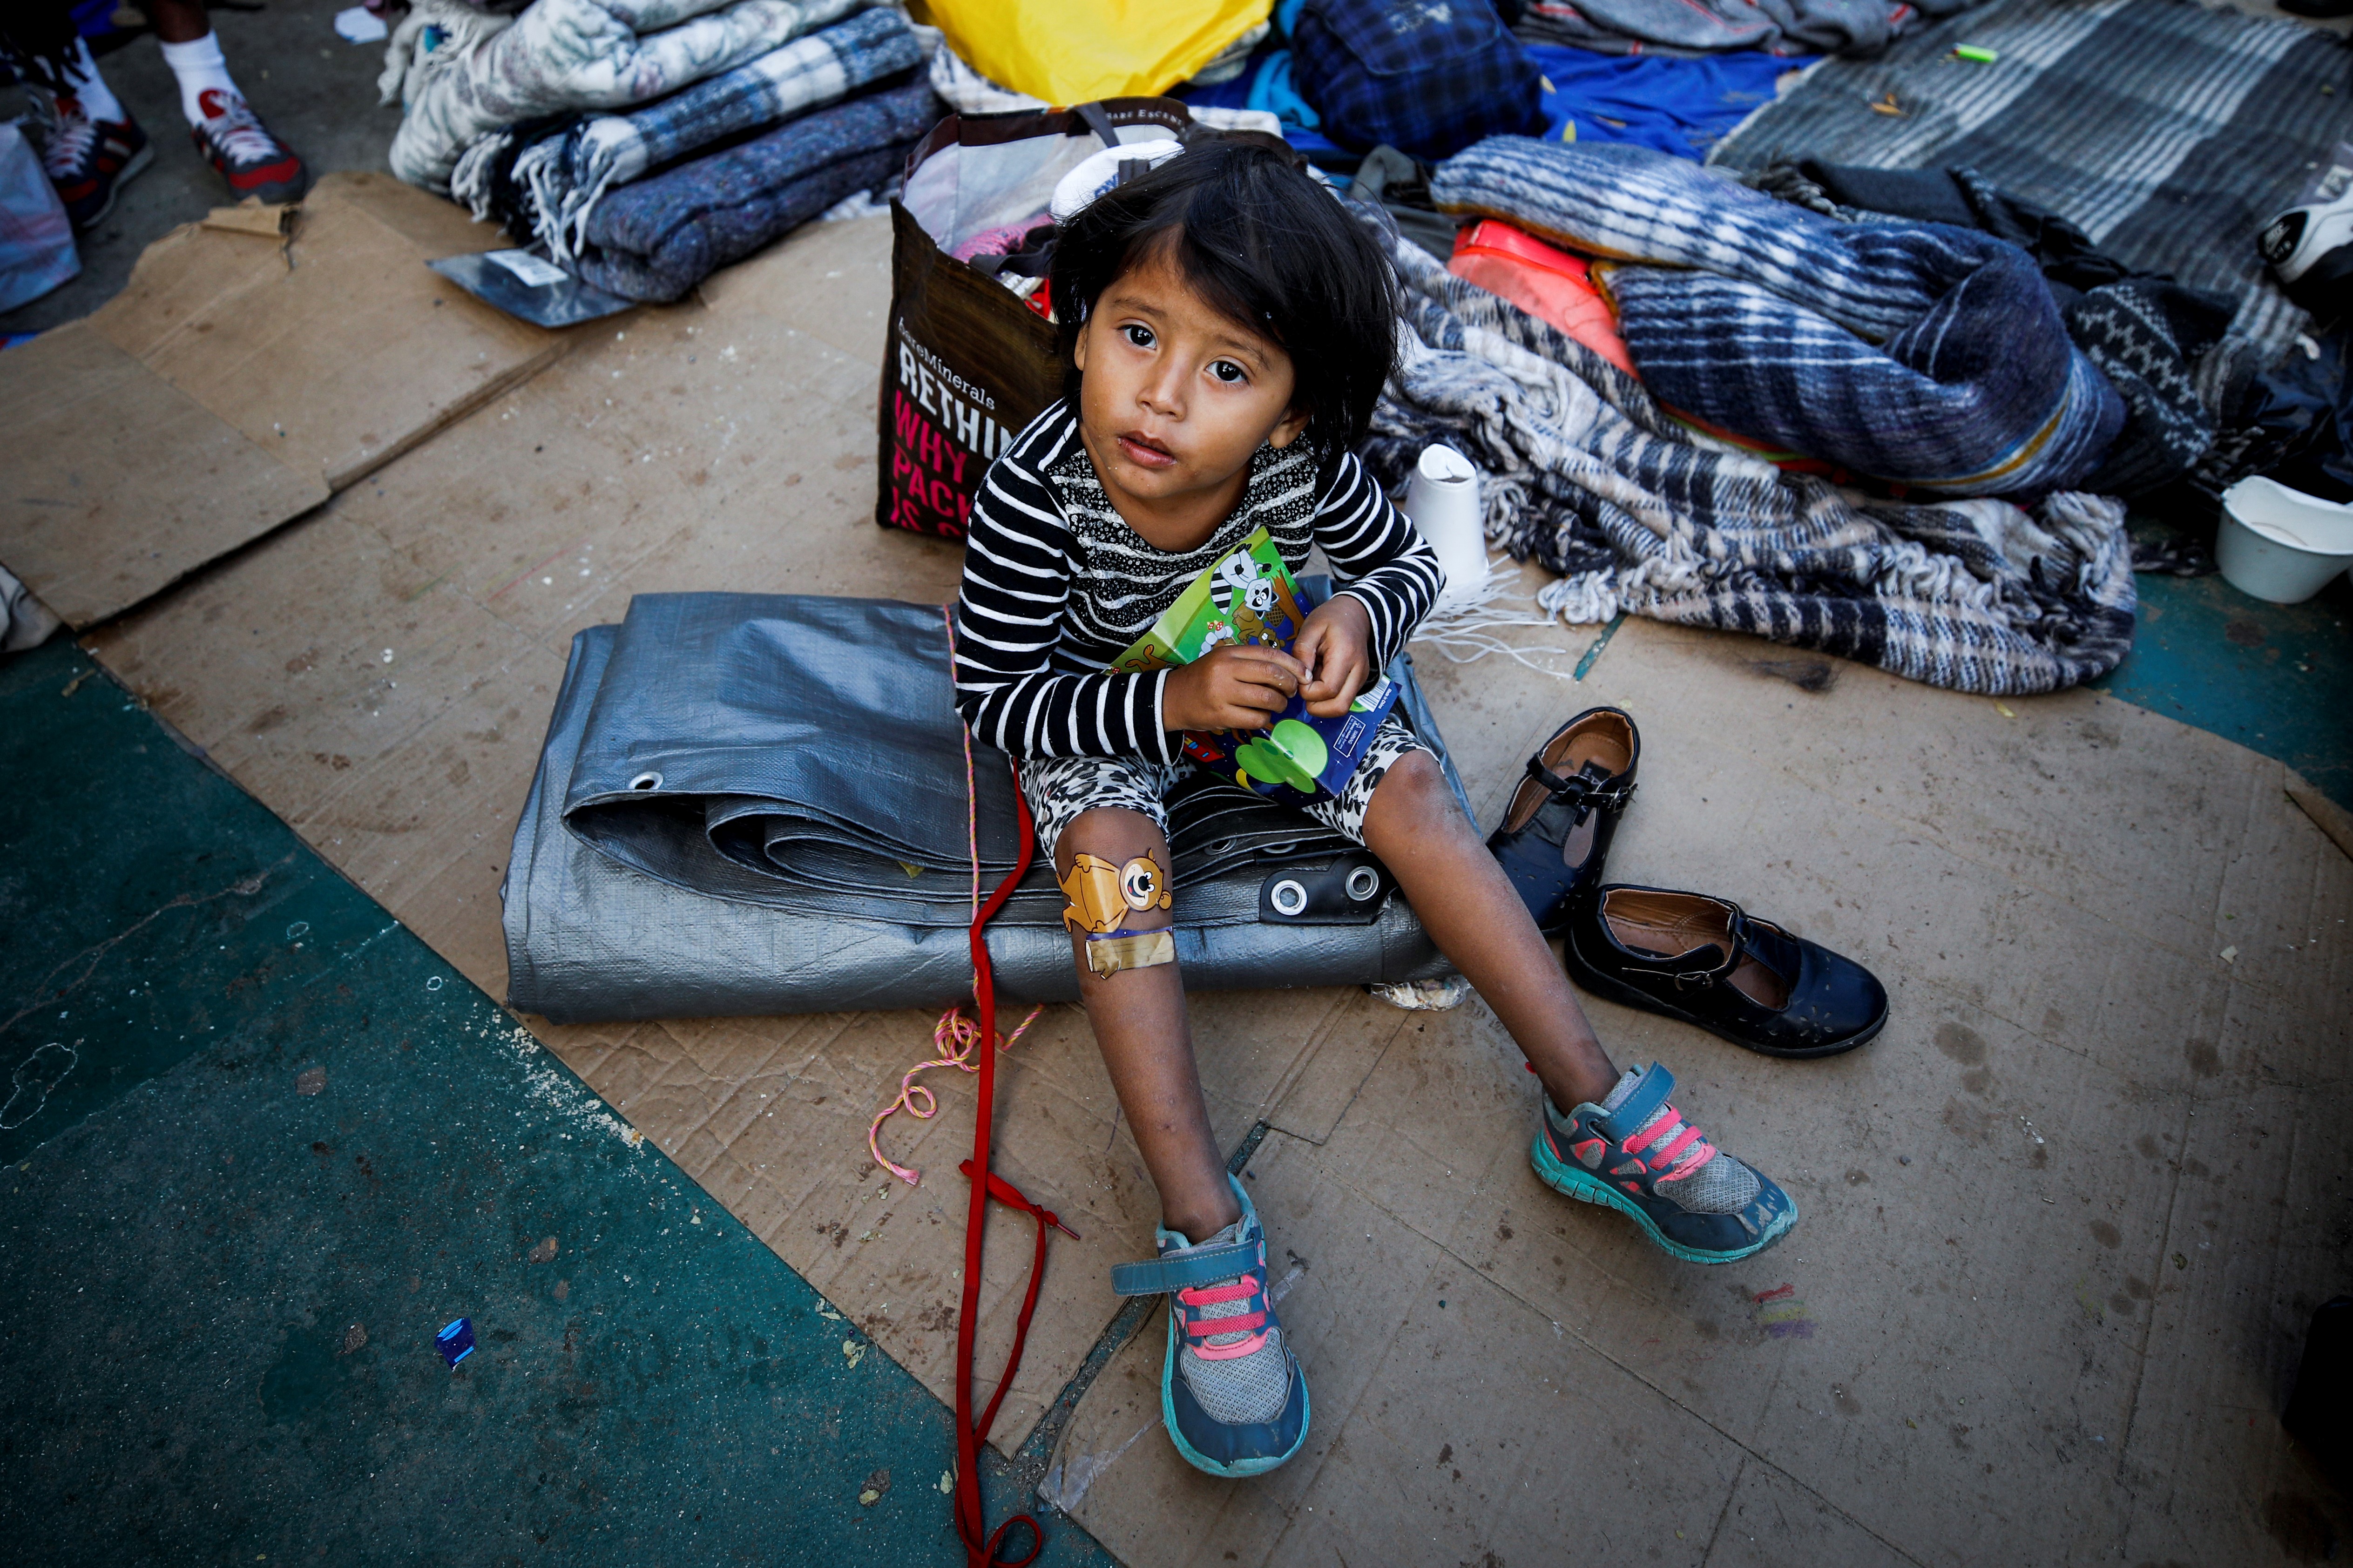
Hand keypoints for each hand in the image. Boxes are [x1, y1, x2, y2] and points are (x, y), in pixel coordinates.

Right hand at [1164, 642, 1305, 732]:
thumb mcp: (1223, 660)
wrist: (1172, 698)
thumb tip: (1288, 669)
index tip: (1304, 674)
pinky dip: (1265, 718)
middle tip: (1292, 690)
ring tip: (1277, 704)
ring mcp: (1223, 694)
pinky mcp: (1222, 716)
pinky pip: (1256, 719)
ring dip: (1280, 703)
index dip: (1293, 665)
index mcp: (1229, 653)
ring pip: (1267, 698)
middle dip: (1290, 684)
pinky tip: (1261, 716)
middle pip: (1272, 674)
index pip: (1270, 654)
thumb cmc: (1204, 678)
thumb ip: (1250, 661)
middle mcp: (1226, 670)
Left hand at [1293, 595, 1371, 718]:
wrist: (1356, 614)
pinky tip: (1320, 681)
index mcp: (1345, 655)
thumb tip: (1300, 679)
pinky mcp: (1358, 683)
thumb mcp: (1311, 628)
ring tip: (1313, 684)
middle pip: (1339, 707)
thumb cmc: (1331, 618)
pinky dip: (1328, 699)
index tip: (1299, 678)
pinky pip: (1342, 700)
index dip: (1308, 691)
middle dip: (1316, 706)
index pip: (1327, 690)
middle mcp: (1358, 672)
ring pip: (1342, 708)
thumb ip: (1302, 652)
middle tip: (1304, 690)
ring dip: (1322, 704)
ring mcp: (1361, 679)